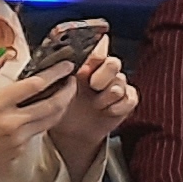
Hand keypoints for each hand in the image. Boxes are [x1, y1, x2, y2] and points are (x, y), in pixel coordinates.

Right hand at [0, 50, 79, 180]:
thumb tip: (3, 57)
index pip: (36, 85)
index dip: (56, 74)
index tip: (66, 67)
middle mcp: (11, 123)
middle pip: (53, 105)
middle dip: (68, 91)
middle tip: (72, 81)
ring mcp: (17, 141)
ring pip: (50, 121)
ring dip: (61, 107)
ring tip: (63, 96)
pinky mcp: (18, 155)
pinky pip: (35, 136)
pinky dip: (40, 124)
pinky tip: (39, 116)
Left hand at [44, 47, 137, 173]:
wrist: (71, 131)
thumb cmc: (61, 107)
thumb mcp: (56, 90)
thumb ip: (58, 74)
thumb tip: (51, 60)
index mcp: (87, 65)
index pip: (99, 50)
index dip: (97, 53)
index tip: (87, 65)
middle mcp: (103, 73)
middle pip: (113, 63)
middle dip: (104, 74)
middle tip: (93, 85)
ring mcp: (116, 86)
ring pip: (121, 81)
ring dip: (108, 95)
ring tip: (97, 104)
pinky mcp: (126, 101)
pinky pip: (130, 98)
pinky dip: (119, 106)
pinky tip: (108, 110)